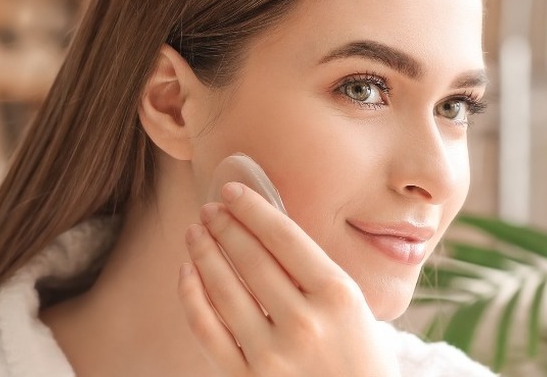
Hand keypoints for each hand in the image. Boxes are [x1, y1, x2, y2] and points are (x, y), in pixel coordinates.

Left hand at [177, 182, 400, 376]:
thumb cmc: (359, 354)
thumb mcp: (354, 306)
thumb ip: (315, 272)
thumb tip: (263, 228)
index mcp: (338, 295)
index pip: (284, 238)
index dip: (253, 209)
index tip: (232, 191)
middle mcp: (305, 322)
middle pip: (252, 259)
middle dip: (225, 226)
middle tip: (210, 208)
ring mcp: (273, 355)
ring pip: (224, 290)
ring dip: (204, 254)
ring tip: (195, 233)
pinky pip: (208, 331)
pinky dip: (192, 297)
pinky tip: (187, 273)